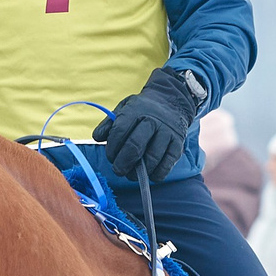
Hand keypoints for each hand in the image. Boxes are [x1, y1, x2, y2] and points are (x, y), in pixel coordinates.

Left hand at [92, 66, 200, 180]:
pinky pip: (167, 164)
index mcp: (135, 110)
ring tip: (131, 174)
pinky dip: (157, 174)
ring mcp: (167, 132)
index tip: (110, 156)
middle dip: (123, 163)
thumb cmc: (142, 109)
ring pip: (152, 158)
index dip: (112, 148)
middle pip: (135, 147)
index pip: (120, 131)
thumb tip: (97, 138)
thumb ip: (109, 124)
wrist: (171, 100)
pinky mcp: (178, 143)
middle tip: (118, 170)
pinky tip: (149, 175)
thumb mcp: (124, 108)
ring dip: (139, 172)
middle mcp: (152, 120)